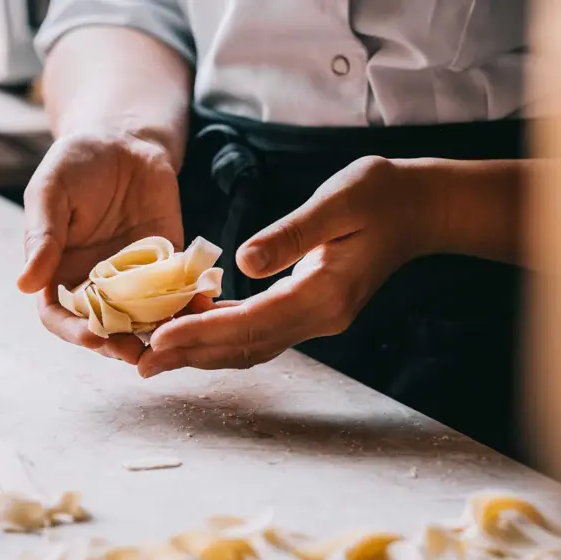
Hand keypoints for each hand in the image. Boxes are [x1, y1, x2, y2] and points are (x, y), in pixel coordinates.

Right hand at [17, 132, 183, 363]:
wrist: (125, 139)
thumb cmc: (77, 163)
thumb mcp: (50, 193)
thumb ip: (42, 237)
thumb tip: (24, 284)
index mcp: (60, 272)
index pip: (60, 317)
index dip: (73, 332)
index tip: (92, 337)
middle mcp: (98, 282)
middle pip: (104, 328)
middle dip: (118, 345)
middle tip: (135, 352)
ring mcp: (135, 276)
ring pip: (144, 319)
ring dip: (156, 334)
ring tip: (171, 341)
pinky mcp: (169, 262)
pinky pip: (179, 290)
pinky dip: (190, 302)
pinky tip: (201, 306)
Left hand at [137, 156, 441, 377]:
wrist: (420, 208)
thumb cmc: (382, 194)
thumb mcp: (338, 201)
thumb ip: (292, 233)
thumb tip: (242, 262)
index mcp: (326, 293)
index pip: (253, 322)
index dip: (203, 331)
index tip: (159, 339)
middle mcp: (321, 317)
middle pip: (246, 347)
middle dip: (191, 355)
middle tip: (140, 363)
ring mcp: (318, 318)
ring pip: (251, 346)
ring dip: (203, 353)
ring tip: (156, 356)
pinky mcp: (312, 309)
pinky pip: (261, 332)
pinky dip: (224, 335)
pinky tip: (194, 328)